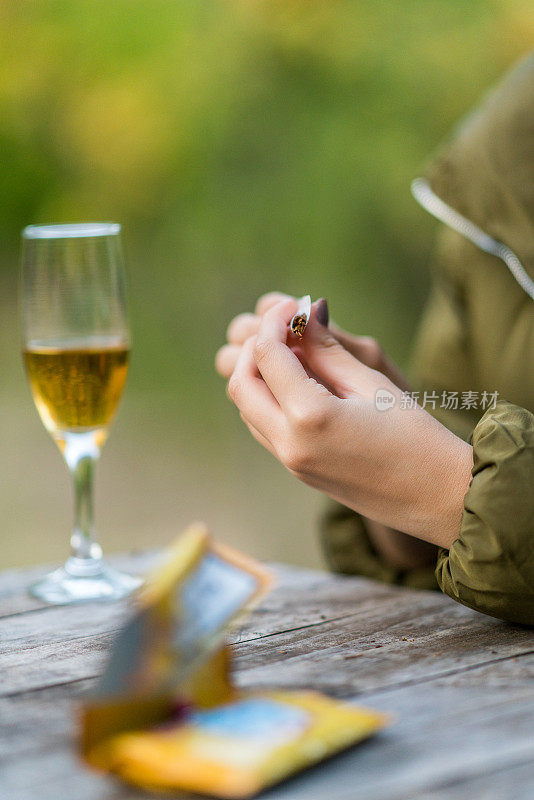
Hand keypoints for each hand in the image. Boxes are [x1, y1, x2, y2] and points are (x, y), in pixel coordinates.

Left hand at [225, 298, 472, 548]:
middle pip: (241, 385)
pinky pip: (264, 428)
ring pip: (247, 409)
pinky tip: (299, 383)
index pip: (268, 355)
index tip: (293, 305)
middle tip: (285, 328)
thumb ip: (328, 349)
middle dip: (254, 350)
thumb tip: (304, 315)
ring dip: (259, 376)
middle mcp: (289, 443)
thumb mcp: (371, 383)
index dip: (275, 322)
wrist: (437, 497)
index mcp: (309, 416)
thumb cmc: (416, 437)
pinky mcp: (297, 471)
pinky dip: (268, 400)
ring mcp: (290, 462)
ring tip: (295, 353)